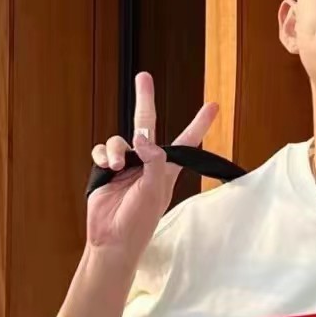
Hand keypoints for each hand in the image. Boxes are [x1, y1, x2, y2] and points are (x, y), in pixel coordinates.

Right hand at [87, 71, 218, 254]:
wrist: (112, 239)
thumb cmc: (139, 221)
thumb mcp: (154, 192)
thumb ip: (154, 162)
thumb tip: (143, 138)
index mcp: (166, 169)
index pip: (186, 141)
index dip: (199, 123)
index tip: (213, 106)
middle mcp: (146, 163)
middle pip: (147, 124)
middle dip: (145, 100)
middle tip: (144, 77)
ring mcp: (126, 166)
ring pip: (119, 140)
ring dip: (116, 150)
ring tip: (116, 166)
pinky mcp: (106, 170)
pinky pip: (102, 151)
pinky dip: (102, 156)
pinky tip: (106, 167)